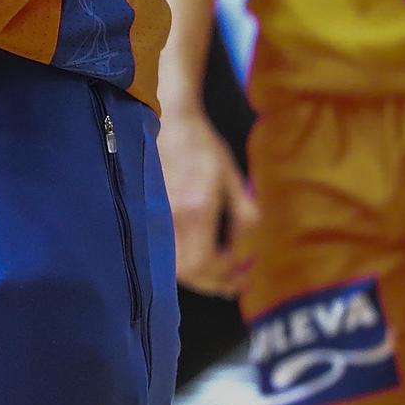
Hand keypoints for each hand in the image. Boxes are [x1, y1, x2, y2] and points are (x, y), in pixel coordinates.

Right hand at [157, 104, 258, 296]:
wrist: (170, 121)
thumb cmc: (203, 144)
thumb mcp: (231, 174)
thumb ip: (244, 210)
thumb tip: (254, 240)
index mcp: (196, 209)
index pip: (207, 261)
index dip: (227, 272)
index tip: (246, 267)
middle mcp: (173, 219)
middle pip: (189, 272)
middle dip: (215, 282)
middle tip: (238, 281)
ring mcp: (158, 217)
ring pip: (175, 266)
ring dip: (199, 276)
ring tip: (222, 275)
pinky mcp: (151, 214)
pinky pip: (166, 251)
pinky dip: (185, 263)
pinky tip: (200, 259)